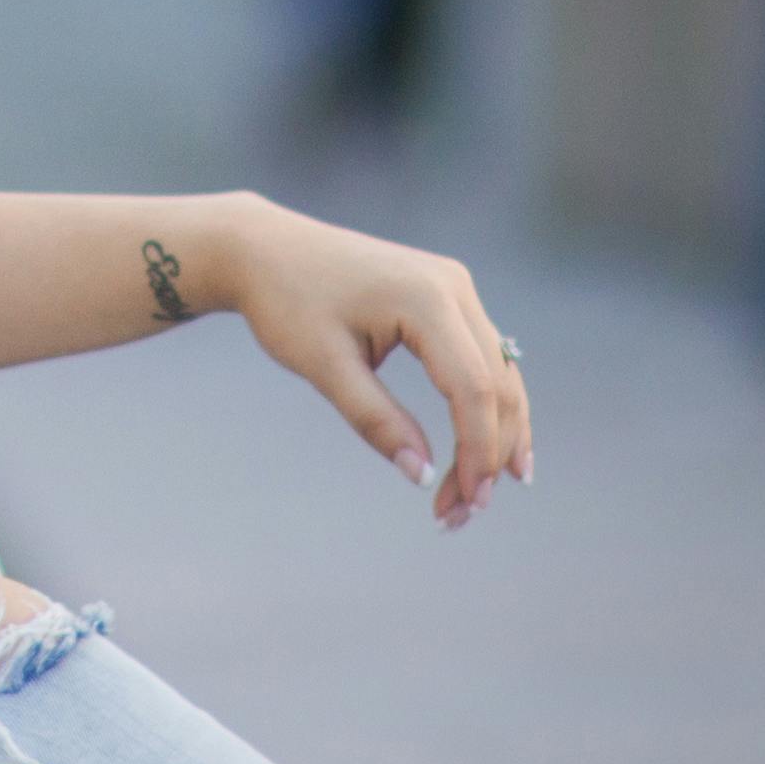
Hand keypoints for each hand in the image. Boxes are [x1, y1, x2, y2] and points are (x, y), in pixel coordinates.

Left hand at [209, 199, 532, 525]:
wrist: (265, 249)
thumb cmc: (287, 303)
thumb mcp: (324, 367)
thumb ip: (374, 419)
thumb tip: (420, 475)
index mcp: (426, 298)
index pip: (472, 388)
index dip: (477, 452)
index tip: (465, 503)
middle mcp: (454, 286)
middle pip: (496, 384)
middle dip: (487, 454)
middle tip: (462, 514)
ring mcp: (455, 286)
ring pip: (499, 373)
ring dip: (495, 435)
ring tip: (479, 496)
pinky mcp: (447, 295)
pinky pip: (483, 357)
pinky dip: (487, 404)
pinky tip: (493, 450)